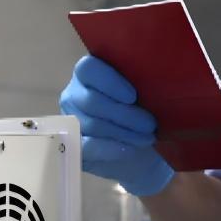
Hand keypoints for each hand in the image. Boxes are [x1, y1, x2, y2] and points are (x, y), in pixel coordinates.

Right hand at [60, 56, 172, 198]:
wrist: (143, 150)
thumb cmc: (143, 113)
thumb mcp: (143, 94)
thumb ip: (138, 84)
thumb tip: (146, 84)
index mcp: (89, 74)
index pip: (88, 69)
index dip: (109, 82)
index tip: (133, 96)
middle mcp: (74, 94)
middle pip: (91, 101)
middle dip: (124, 114)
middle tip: (150, 124)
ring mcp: (71, 121)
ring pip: (92, 124)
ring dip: (123, 132)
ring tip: (147, 137)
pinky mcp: (74, 146)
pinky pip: (87, 146)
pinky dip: (110, 148)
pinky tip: (128, 149)